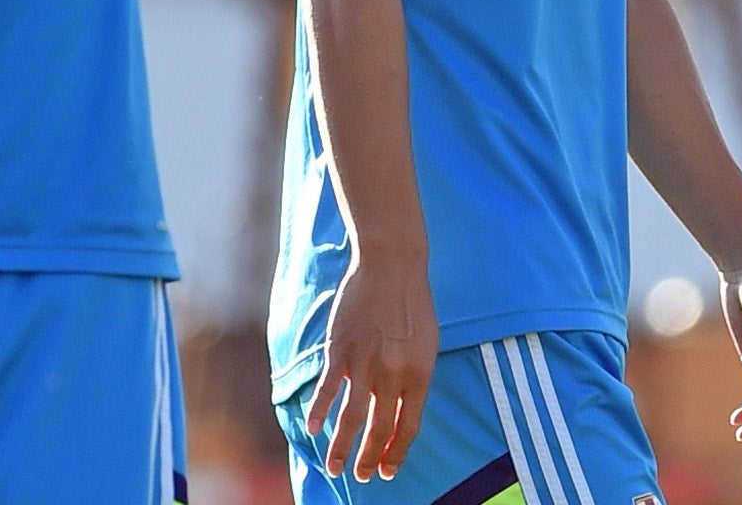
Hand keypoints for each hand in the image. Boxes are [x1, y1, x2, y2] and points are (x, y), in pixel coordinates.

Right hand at [306, 256, 439, 481]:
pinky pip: (327, 389)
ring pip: (351, 418)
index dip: (397, 452)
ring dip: (341, 447)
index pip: (408, 426)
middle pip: (380, 429)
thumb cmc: (412, 303)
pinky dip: (319, 411)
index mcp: (419, 374)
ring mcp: (365, 364)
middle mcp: (393, 374)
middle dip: (370, 459)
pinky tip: (314, 428)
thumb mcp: (427, 343)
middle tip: (362, 476)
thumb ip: (416, 378)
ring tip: (334, 468)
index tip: (389, 471)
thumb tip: (405, 411)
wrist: (391, 265)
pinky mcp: (340, 350)